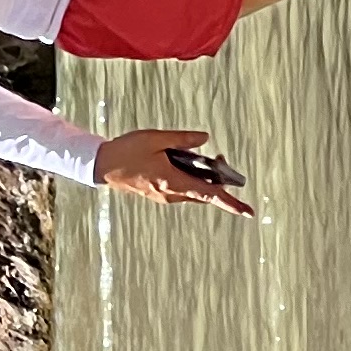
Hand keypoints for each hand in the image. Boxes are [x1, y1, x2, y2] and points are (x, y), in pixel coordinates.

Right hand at [96, 131, 255, 213]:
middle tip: (222, 159)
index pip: (209, 194)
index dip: (230, 202)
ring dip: (202, 178)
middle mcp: (171, 193)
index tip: (248, 211)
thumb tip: (205, 139)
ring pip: (193, 191)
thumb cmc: (127, 150)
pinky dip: (189, 178)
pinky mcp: (158, 193)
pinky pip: (181, 188)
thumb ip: (182, 139)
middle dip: (216, 179)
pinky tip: (183, 162)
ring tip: (204, 158)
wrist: (103, 165)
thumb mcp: (156, 138)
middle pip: (204, 192)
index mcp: (173, 181)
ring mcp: (164, 196)